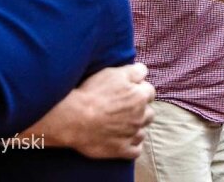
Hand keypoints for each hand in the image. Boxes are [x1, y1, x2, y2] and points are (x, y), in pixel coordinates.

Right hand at [29, 63, 155, 158]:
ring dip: (136, 128)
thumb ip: (135, 71)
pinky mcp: (122, 150)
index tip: (129, 91)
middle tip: (125, 108)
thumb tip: (143, 72)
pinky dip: (132, 146)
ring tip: (122, 124)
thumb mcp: (114, 73)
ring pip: (142, 132)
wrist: (74, 118)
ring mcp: (132, 134)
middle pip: (149, 113)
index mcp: (140, 96)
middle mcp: (140, 116)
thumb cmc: (93, 93)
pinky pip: (136, 151)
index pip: (150, 92)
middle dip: (141, 110)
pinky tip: (124, 140)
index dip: (139, 90)